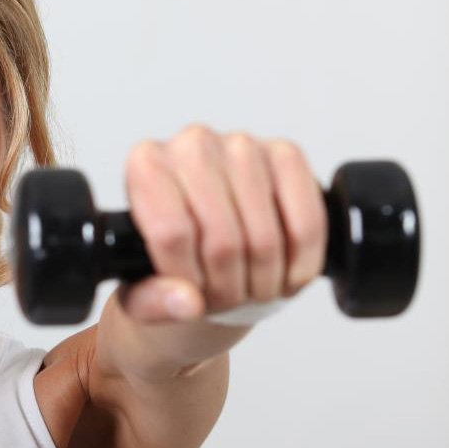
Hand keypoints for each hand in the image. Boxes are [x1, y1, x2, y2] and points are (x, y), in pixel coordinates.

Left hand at [112, 124, 326, 332]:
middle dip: (228, 288)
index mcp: (145, 166)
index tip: (191, 296)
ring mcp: (242, 146)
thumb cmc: (170, 260)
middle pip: (222, 240)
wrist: (209, 240)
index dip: (188, 279)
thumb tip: (186, 302)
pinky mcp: (286, 156)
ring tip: (249, 291)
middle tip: (225, 301)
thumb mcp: (142, 292)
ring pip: (264, 239)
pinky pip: (306, 226)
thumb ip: (152, 301)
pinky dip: (299, 266)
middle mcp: (191, 145)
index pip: (172, 233)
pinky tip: (284, 277)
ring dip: (262, 283)